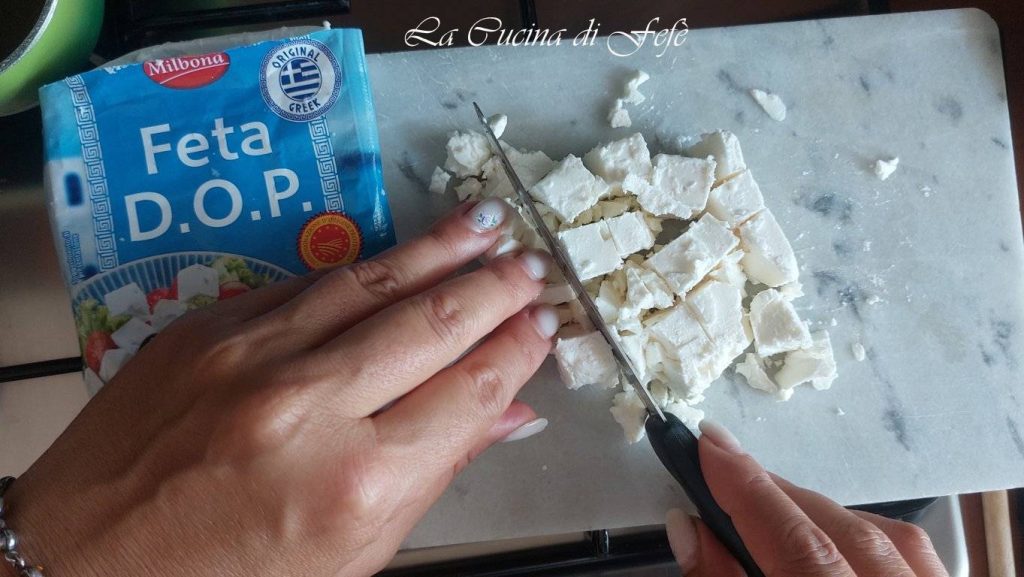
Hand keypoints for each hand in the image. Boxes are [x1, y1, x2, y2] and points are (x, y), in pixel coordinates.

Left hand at [3, 198, 558, 576]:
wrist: (85, 562)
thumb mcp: (349, 557)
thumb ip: (434, 474)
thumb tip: (506, 413)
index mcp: (356, 483)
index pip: (467, 391)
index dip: (517, 349)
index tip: (545, 323)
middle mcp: (307, 408)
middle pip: (430, 324)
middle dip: (493, 286)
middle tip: (534, 262)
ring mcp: (251, 357)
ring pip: (372, 283)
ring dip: (439, 248)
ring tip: (487, 222)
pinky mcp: (206, 326)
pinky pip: (305, 285)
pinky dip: (363, 267)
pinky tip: (400, 251)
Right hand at [666, 422, 948, 576]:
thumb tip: (689, 528)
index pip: (796, 543)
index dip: (746, 487)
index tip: (707, 443)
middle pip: (841, 532)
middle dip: (776, 494)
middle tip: (723, 469)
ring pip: (886, 537)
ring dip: (820, 511)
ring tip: (768, 502)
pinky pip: (916, 557)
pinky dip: (865, 535)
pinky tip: (831, 534)